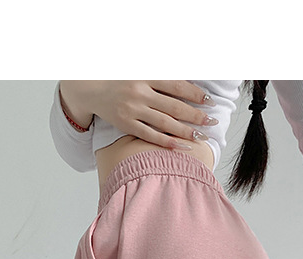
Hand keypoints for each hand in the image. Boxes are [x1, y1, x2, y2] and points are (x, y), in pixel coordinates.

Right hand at [59, 80, 215, 150]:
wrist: (90, 88)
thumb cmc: (119, 78)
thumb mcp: (138, 68)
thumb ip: (160, 74)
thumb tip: (185, 78)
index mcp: (146, 75)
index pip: (177, 85)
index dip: (195, 93)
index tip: (209, 101)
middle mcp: (140, 92)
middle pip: (175, 106)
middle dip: (196, 114)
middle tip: (212, 122)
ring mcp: (133, 110)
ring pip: (165, 122)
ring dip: (186, 131)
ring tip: (202, 136)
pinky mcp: (126, 124)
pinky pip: (151, 135)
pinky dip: (168, 141)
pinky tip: (183, 146)